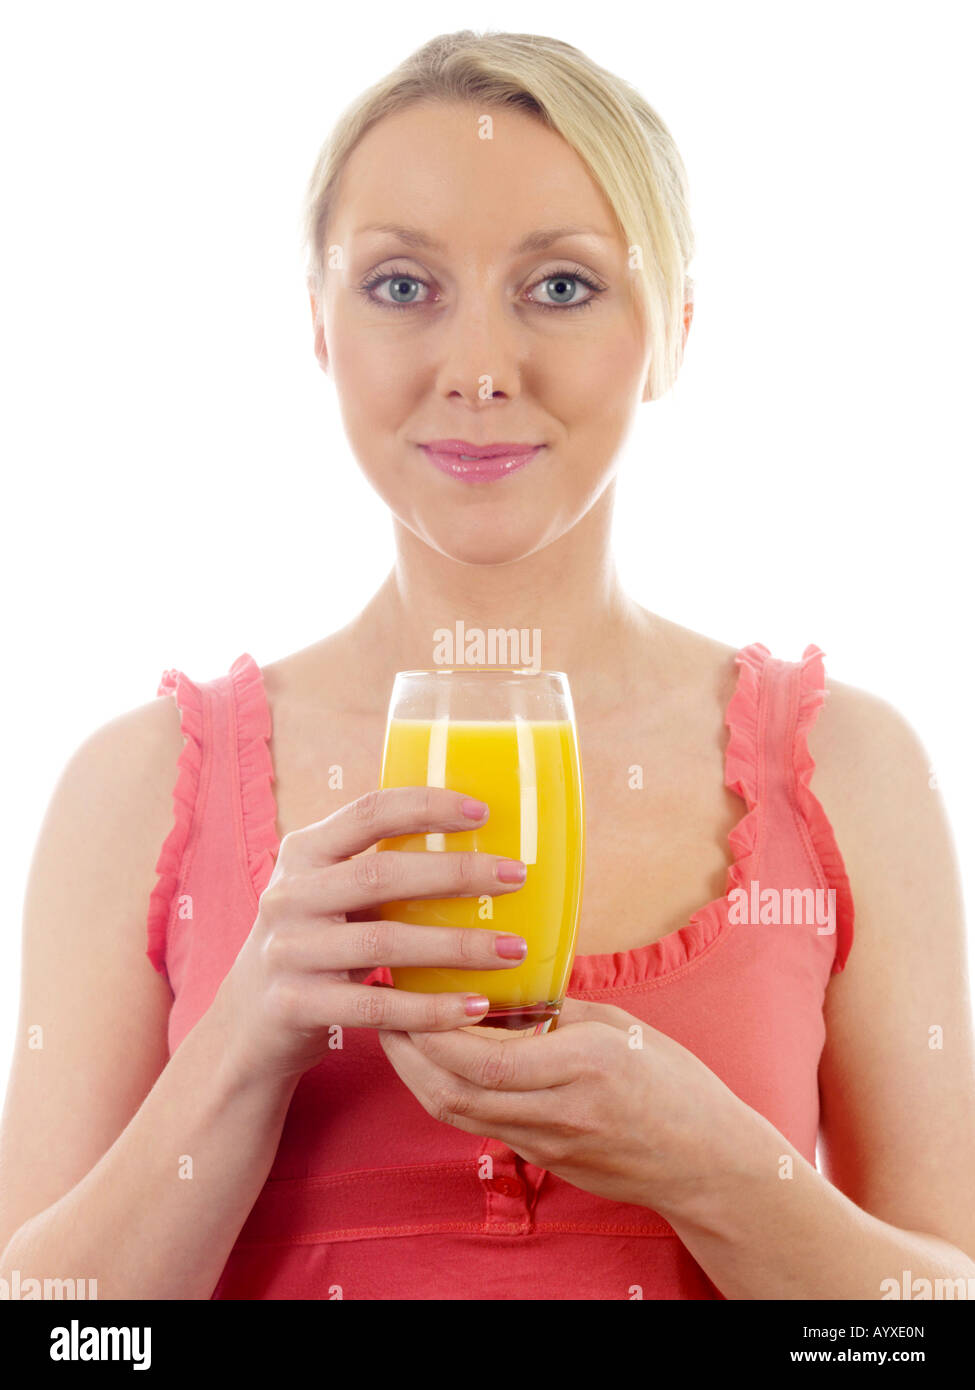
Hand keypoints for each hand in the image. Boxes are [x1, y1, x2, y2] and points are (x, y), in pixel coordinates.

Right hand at [211, 787, 529, 1086]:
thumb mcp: (329, 893)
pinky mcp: (294, 1006)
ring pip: (383, 942)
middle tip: (516, 876)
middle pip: (381, 874)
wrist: (248, 1023)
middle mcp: (289, 895)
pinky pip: (374, 1006)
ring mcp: (288, 951)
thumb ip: (377, 867)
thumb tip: (477, 843)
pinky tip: (475, 1007)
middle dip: (456, 873)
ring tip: (513, 948)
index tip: (483, 812)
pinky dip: (429, 1008)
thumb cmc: (314, 944)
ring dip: (456, 945)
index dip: (426, 806)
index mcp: (304, 852)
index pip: (368, 812)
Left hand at [379, 996, 751, 1215]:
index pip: (482, 1058)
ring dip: (417, 1075)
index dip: (433, 1029)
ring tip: (400, 1034)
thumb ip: (559, 1011)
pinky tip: (441, 1063)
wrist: (707, 1162)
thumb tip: (505, 985)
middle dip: (407, 1053)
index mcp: (581, 1065)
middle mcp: (557, 1109)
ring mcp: (547, 1142)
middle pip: (453, 1093)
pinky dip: (451, 1092)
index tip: (412, 988)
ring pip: (457, 1115)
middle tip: (385, 1011)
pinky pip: (481, 1124)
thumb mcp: (620, 1028)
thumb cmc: (675, 1085)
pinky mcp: (545, 1159)